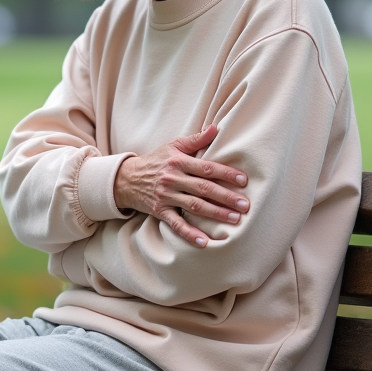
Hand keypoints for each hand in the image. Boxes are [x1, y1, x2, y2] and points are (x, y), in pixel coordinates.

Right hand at [113, 125, 248, 247]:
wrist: (126, 178)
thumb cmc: (156, 161)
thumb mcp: (173, 146)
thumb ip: (196, 139)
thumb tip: (216, 128)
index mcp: (178, 161)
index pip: (206, 168)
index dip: (225, 173)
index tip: (243, 180)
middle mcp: (172, 179)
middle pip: (203, 189)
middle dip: (226, 197)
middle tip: (244, 205)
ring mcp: (166, 196)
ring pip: (194, 206)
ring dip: (215, 214)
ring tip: (235, 220)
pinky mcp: (160, 211)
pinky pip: (176, 224)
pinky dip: (190, 234)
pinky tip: (205, 242)